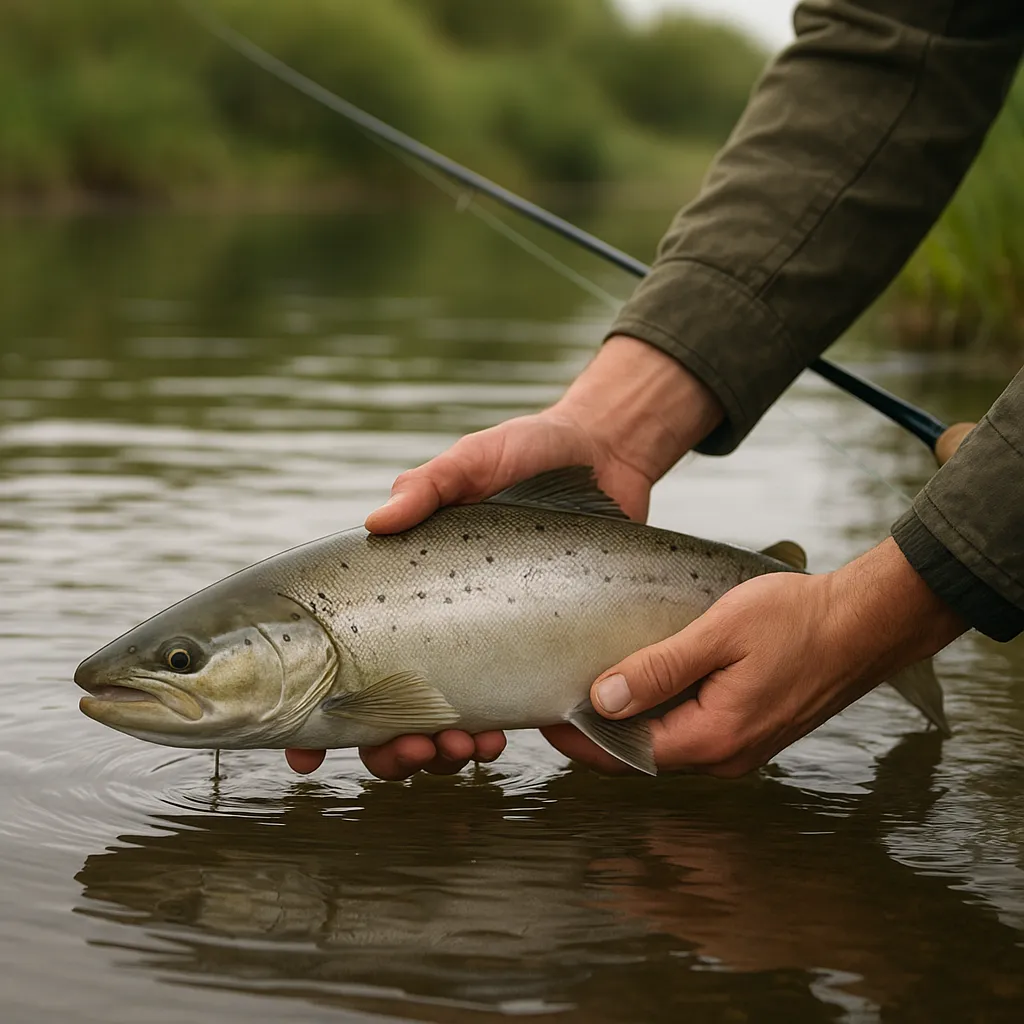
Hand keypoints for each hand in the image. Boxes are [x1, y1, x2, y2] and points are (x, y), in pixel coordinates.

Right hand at [286, 336, 723, 777]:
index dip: (315, 713)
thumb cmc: (528, 453)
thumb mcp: (475, 460)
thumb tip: (376, 524)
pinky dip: (491, 731)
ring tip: (460, 747)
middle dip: (387, 747)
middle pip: (387, 707)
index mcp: (403, 579)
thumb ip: (432, 483)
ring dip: (437, 749)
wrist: (605, 457)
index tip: (305, 756)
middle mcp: (435, 618)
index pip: (342, 651)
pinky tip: (498, 737)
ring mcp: (482, 638)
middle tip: (410, 751)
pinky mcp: (534, 647)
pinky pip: (503, 707)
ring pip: (439, 721)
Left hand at [543, 537, 966, 776]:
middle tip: (558, 703)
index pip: (626, 753)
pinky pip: (691, 734)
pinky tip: (643, 691)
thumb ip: (659, 668)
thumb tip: (603, 699)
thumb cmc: (798, 620)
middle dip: (597, 737)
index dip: (581, 738)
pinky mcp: (753, 730)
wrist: (866, 623)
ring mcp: (743, 747)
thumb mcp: (719, 633)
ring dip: (627, 728)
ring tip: (589, 696)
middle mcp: (727, 755)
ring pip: (666, 747)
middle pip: (642, 757)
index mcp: (714, 737)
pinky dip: (658, 719)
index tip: (545, 716)